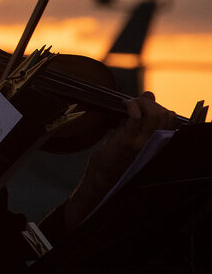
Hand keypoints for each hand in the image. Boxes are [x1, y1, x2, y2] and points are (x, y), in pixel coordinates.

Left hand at [63, 92, 176, 230]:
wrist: (102, 178)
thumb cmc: (115, 158)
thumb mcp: (132, 137)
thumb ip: (141, 118)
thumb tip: (149, 95)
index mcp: (157, 144)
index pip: (170, 120)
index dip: (160, 107)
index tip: (146, 104)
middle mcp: (153, 144)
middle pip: (164, 115)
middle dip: (150, 103)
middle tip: (136, 102)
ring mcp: (141, 144)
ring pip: (153, 115)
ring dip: (141, 103)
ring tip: (131, 103)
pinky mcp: (127, 143)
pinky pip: (135, 118)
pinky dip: (131, 106)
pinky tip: (125, 105)